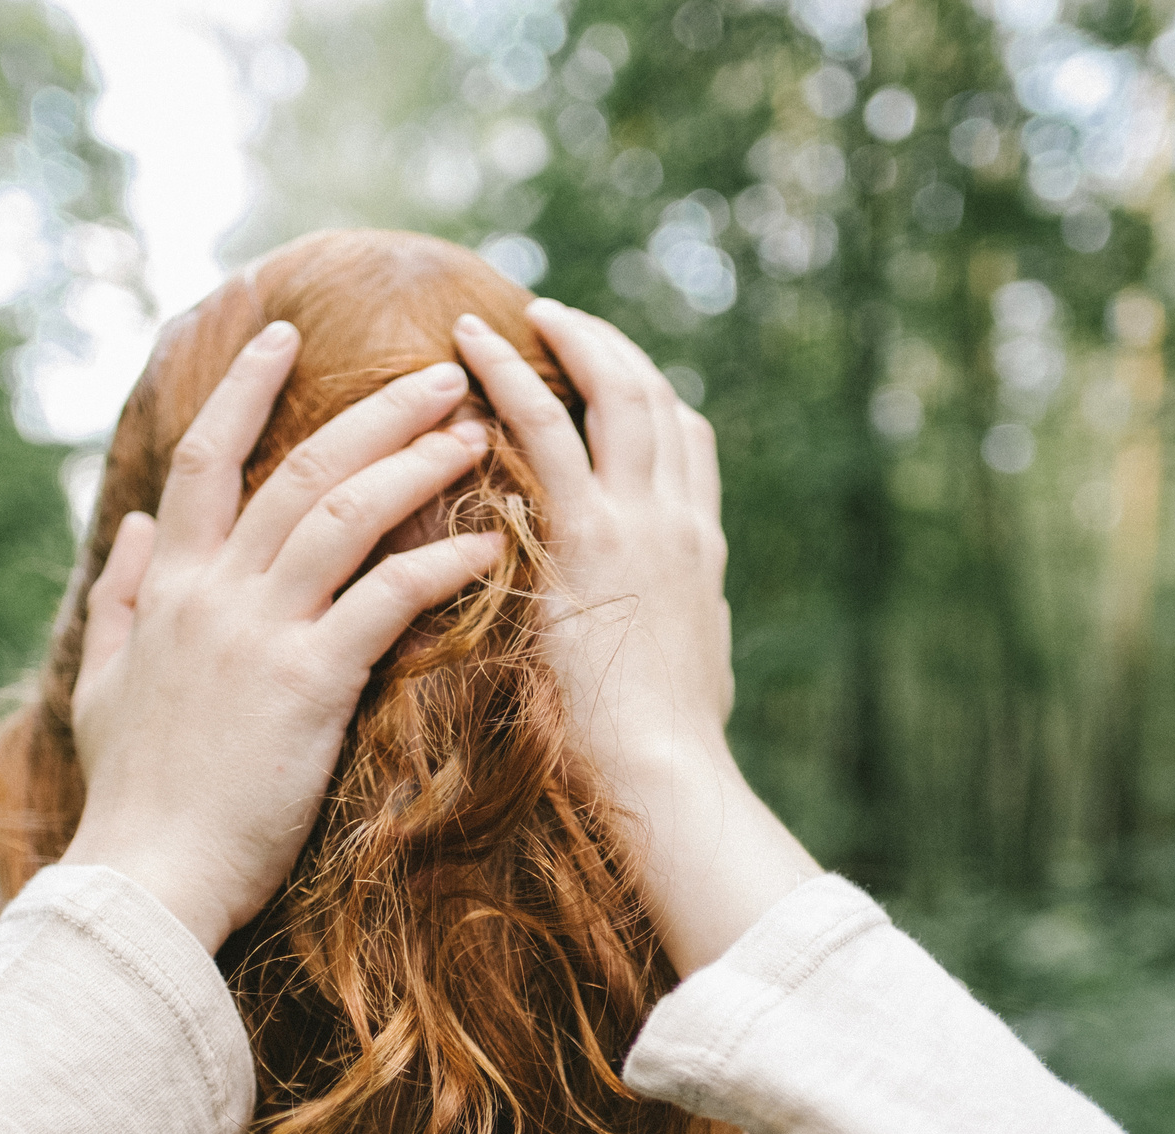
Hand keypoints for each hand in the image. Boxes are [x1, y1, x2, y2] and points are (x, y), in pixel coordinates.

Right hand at [60, 321, 501, 951]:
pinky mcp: (307, 685)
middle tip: (445, 374)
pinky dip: (440, 564)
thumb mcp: (106, 685)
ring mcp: (259, 634)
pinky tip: (490, 545)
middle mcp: (213, 594)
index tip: (284, 335)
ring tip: (478, 432)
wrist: (148, 878)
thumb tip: (135, 526)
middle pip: (299, 470)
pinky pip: (385, 601)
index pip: (203, 460)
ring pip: (345, 515)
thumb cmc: (134, 795)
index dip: (243, 390)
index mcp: (170, 588)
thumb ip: (123, 595)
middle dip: (375, 412)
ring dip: (416, 465)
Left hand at [454, 302, 820, 974]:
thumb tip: (661, 641)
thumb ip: (669, 637)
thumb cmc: (666, 754)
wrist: (668, 776)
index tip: (608, 374)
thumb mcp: (687, 679)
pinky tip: (473, 350)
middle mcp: (679, 520)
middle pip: (654, 398)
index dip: (650, 396)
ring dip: (563, 341)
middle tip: (554, 319)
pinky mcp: (591, 536)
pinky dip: (513, 376)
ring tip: (508, 317)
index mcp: (701, 551)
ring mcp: (642, 521)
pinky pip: (549, 429)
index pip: (690, 442)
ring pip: (613, 392)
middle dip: (606, 348)